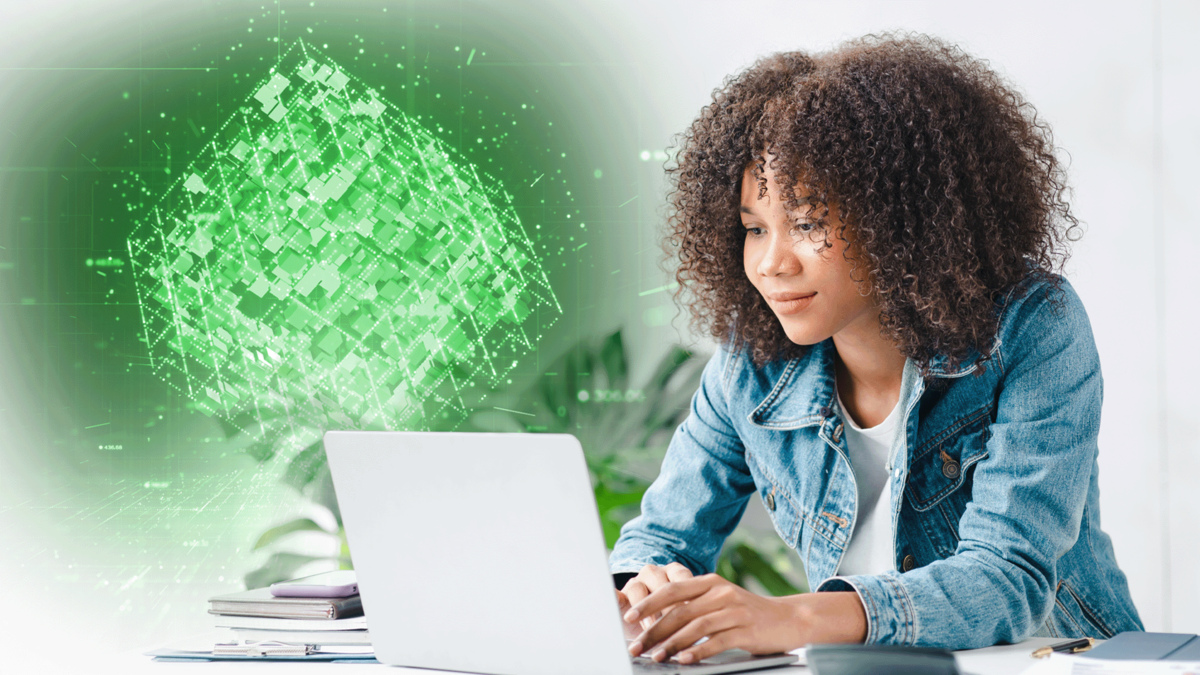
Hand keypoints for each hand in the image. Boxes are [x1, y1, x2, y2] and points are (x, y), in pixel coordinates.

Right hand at [616, 563, 694, 630]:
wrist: (649, 626)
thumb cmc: (675, 618)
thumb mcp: (689, 614)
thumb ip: (698, 613)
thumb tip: (713, 625)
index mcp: (675, 572)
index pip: (681, 578)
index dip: (686, 598)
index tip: (693, 616)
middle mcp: (655, 573)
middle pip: (659, 584)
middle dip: (668, 608)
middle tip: (674, 626)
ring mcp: (636, 582)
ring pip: (638, 588)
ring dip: (646, 610)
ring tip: (651, 629)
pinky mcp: (620, 595)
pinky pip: (615, 595)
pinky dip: (616, 600)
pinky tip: (622, 611)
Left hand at [623, 573, 866, 663]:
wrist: (790, 619)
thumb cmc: (749, 613)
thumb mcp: (721, 601)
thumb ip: (695, 606)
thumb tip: (658, 621)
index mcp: (710, 582)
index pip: (672, 590)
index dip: (648, 603)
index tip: (628, 617)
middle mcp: (721, 592)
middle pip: (679, 610)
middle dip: (654, 630)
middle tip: (637, 646)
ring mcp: (734, 610)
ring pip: (695, 627)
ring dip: (672, 644)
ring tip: (656, 657)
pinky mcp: (746, 630)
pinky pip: (717, 642)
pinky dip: (698, 652)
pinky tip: (685, 661)